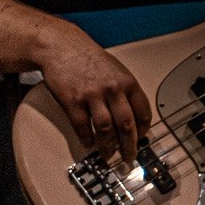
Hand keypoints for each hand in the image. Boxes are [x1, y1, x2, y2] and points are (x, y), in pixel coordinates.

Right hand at [35, 20, 150, 163]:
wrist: (61, 48)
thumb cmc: (86, 58)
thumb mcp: (115, 70)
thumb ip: (123, 90)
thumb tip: (129, 113)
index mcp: (127, 82)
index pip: (142, 112)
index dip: (143, 130)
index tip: (141, 139)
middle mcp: (112, 89)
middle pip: (126, 125)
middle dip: (129, 145)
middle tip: (129, 156)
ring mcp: (91, 96)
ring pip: (105, 129)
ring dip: (108, 147)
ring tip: (108, 155)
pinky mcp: (72, 101)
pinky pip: (82, 126)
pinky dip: (86, 138)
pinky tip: (88, 143)